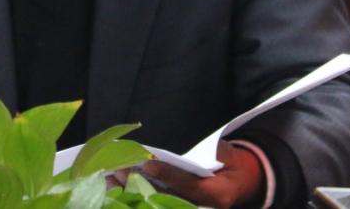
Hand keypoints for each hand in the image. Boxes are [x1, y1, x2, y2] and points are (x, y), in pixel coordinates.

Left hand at [117, 140, 263, 208]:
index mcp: (216, 195)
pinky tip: (116, 185)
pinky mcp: (176, 206)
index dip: (169, 176)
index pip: (189, 186)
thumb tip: (210, 147)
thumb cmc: (233, 167)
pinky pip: (154, 202)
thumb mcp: (232, 157)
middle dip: (140, 185)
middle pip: (167, 198)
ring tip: (110, 178)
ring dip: (131, 191)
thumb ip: (220, 152)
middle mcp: (200, 207)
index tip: (148, 165)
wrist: (239, 185)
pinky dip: (134, 194)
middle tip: (118, 171)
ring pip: (156, 202)